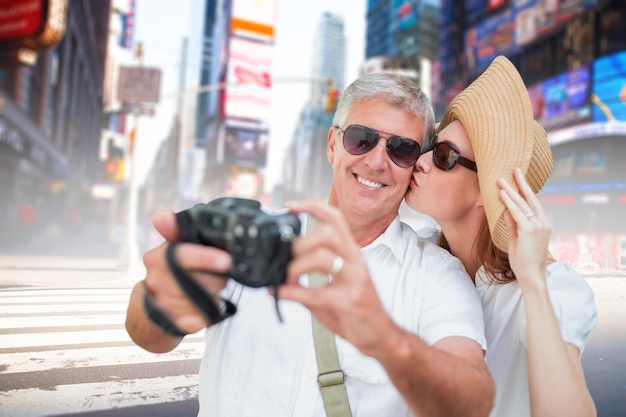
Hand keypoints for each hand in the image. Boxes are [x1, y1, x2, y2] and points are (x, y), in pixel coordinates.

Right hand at [142, 210, 232, 333]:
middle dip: (216, 279)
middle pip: (198, 281)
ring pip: (201, 301)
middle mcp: (155, 280)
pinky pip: (197, 320)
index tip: (225, 260)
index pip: (182, 255)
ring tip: (213, 291)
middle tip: (223, 277)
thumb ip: (174, 230)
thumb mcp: (173, 247)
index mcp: (157, 257)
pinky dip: (206, 315)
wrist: (151, 307)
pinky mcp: (170, 322)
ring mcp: (161, 302)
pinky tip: (207, 309)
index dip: (205, 258)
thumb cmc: (171, 271)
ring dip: (213, 295)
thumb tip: (162, 215)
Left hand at [279, 199, 394, 356]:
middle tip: (284, 257)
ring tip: (285, 278)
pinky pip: (316, 292)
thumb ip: (307, 280)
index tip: (290, 207)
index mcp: (351, 254)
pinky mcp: (350, 301)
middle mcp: (355, 261)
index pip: (336, 219)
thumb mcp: (331, 290)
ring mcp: (355, 280)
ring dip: (296, 266)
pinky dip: (292, 292)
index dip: (313, 207)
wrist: (380, 337)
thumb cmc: (355, 312)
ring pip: (322, 257)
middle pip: (327, 233)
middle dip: (300, 242)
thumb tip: (275, 276)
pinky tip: (280, 293)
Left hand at [497, 167, 551, 286]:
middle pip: (530, 198)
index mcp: (543, 223)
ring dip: (510, 189)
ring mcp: (537, 225)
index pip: (533, 202)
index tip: (518, 178)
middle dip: (521, 182)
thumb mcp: (517, 237)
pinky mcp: (529, 230)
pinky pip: (517, 212)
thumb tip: (505, 208)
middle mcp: (543, 221)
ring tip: (501, 179)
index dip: (525, 190)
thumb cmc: (524, 259)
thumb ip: (513, 222)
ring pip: (522, 203)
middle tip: (514, 168)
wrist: (531, 275)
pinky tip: (502, 193)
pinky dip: (508, 202)